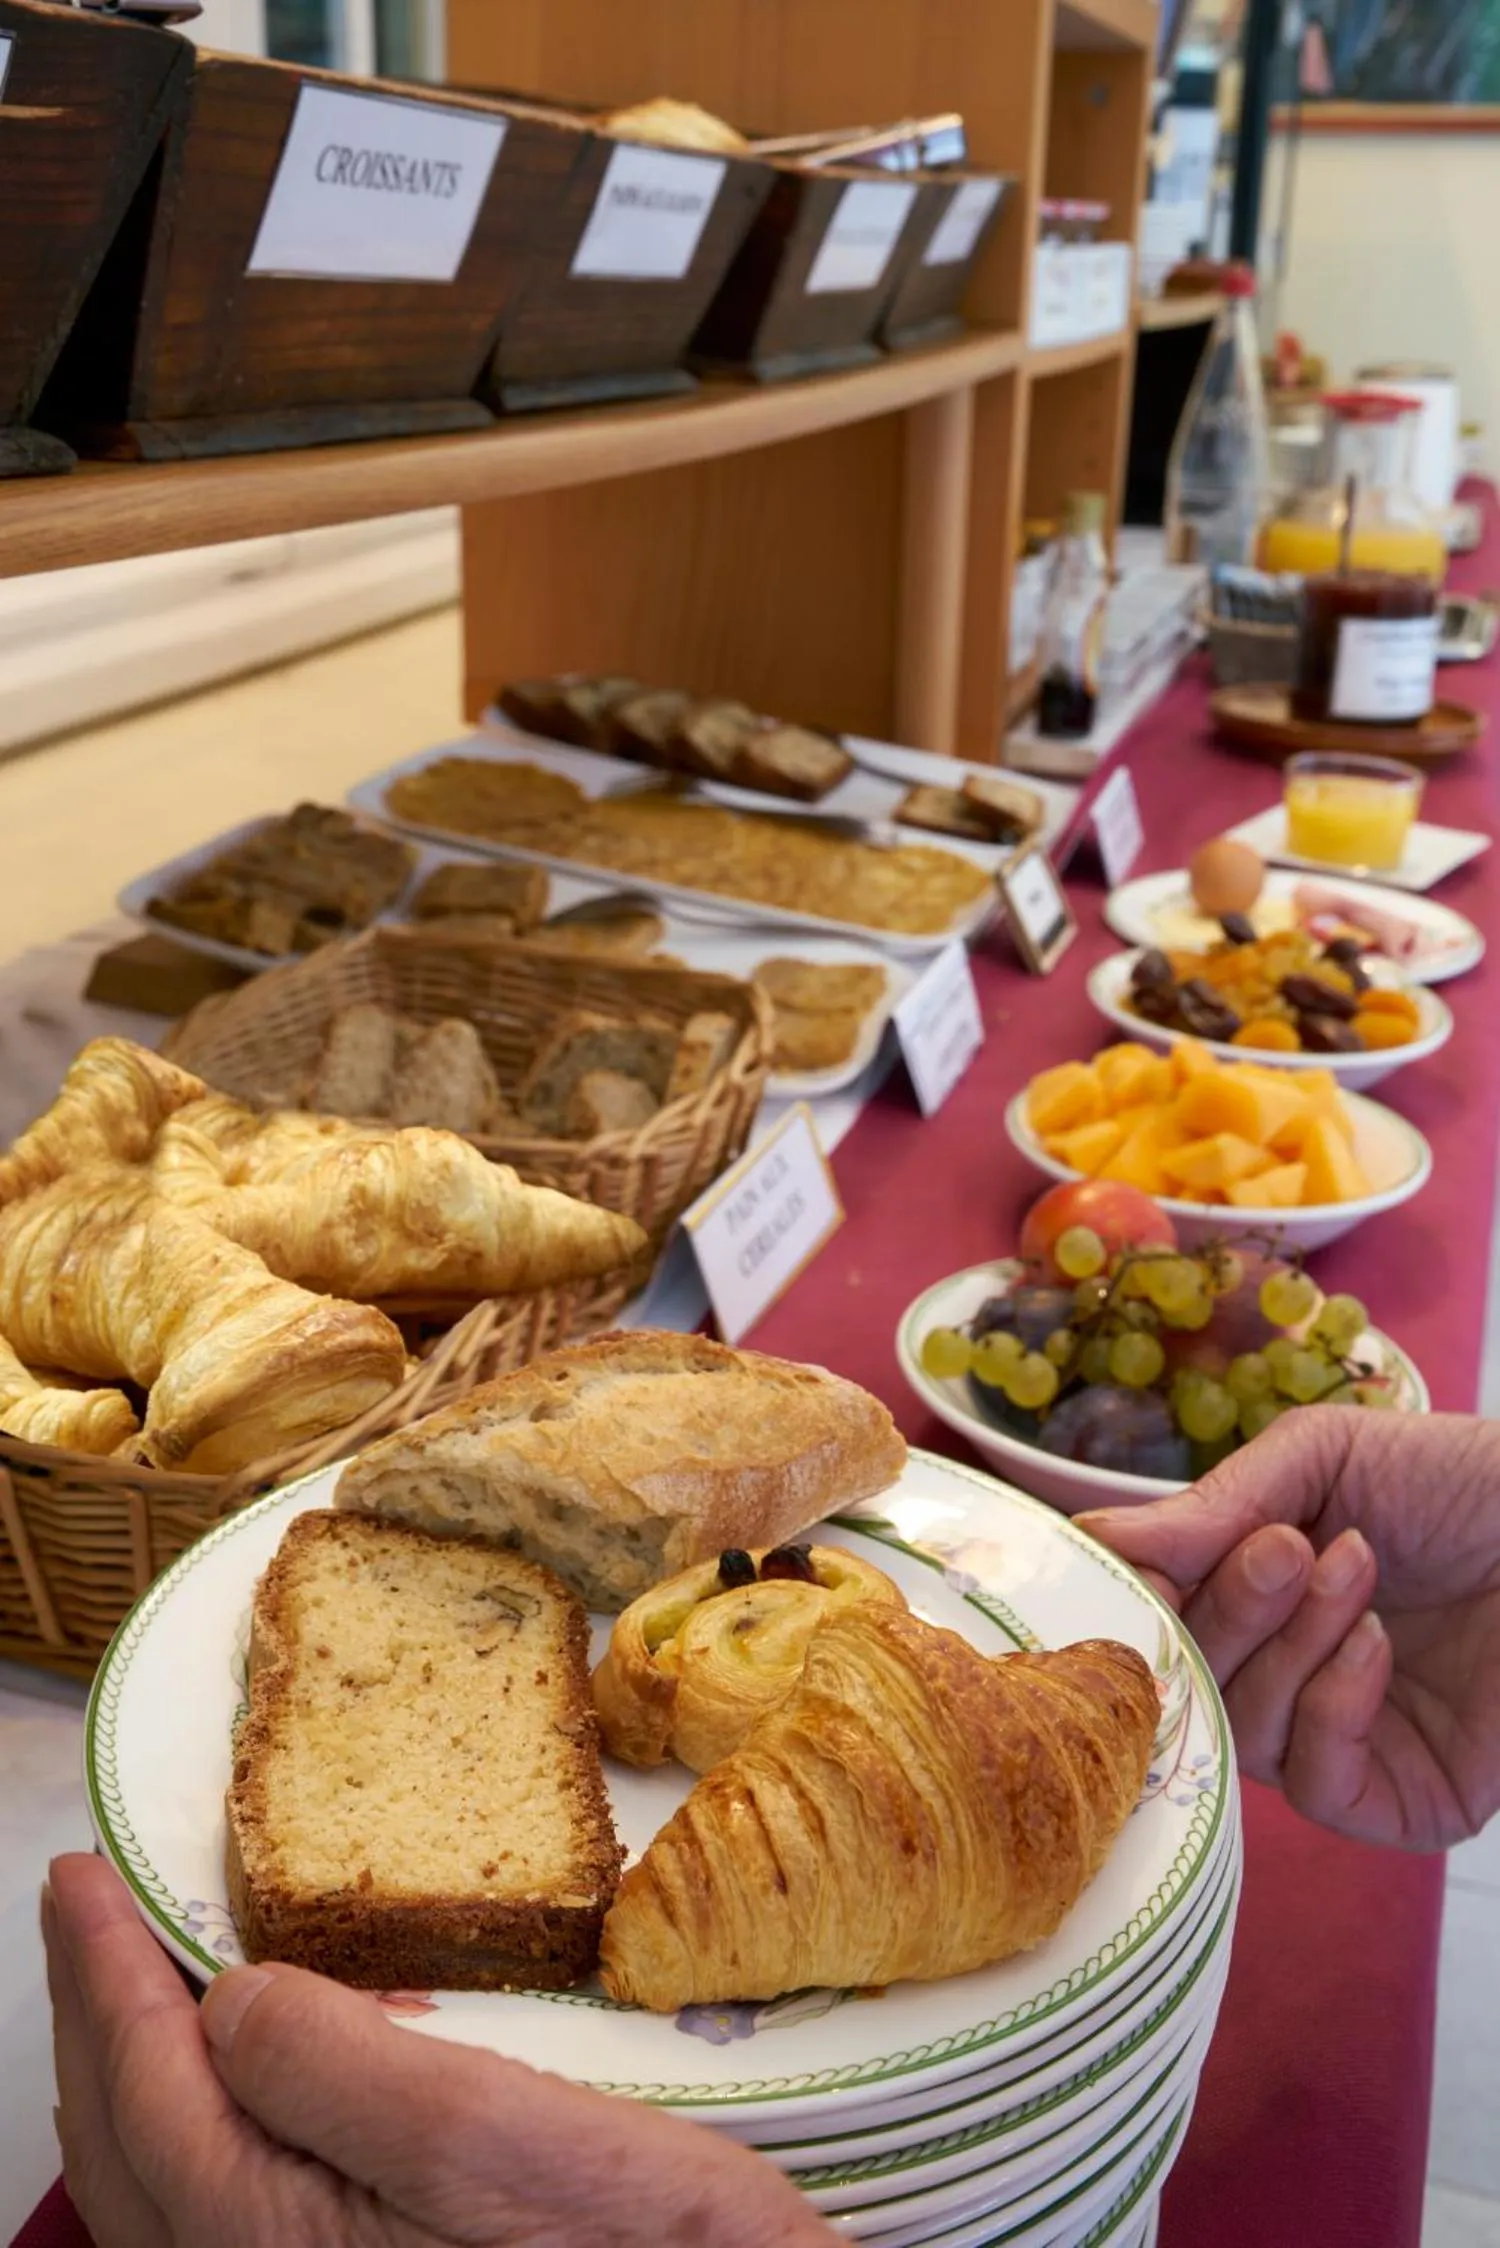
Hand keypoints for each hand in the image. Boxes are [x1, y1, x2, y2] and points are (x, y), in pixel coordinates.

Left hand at [45, 1853, 834, 2247]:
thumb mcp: (490, 2134)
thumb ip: (335, 2067)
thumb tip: (230, 1992)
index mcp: (274, 2239)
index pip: (144, 2083)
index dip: (106, 1967)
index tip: (86, 1873)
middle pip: (126, 2142)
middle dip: (97, 2012)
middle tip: (87, 1905)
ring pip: (161, 2186)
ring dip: (133, 2071)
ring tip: (136, 1976)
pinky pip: (218, 2214)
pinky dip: (193, 2130)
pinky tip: (240, 2084)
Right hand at [1076, 1408, 1499, 1851]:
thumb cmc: (1463, 1482)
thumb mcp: (1323, 1457)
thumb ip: (1214, 1502)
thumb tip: (1095, 1536)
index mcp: (1254, 1599)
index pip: (1156, 1622)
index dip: (1134, 1599)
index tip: (1130, 1558)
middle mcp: (1284, 1677)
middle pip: (1190, 1682)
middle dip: (1227, 1608)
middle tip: (1285, 1546)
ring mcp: (1339, 1746)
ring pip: (1243, 1734)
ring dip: (1289, 1646)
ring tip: (1354, 1570)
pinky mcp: (1400, 1804)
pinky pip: (1316, 1784)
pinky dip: (1331, 1709)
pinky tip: (1375, 1646)